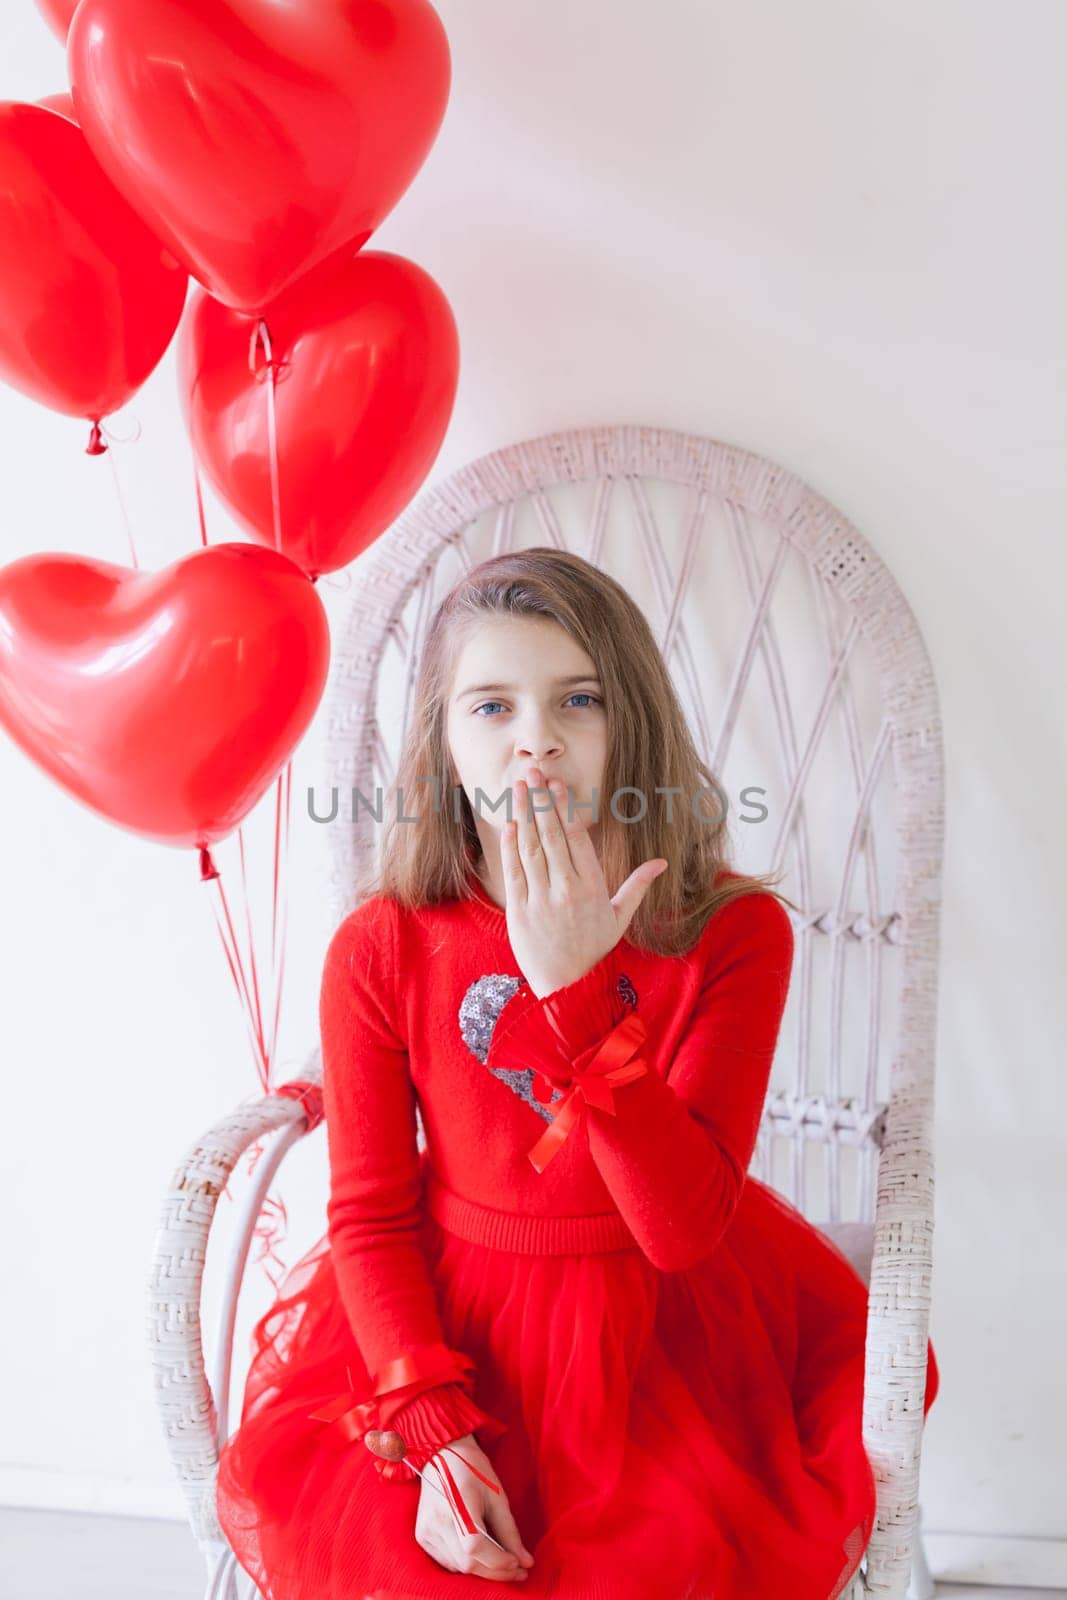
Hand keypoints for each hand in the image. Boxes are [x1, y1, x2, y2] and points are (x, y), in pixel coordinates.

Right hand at [414, 1432, 534, 1581]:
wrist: (443, 1455)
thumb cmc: (474, 1471)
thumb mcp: (497, 1495)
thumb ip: (510, 1531)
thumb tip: (525, 1562)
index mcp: (457, 1503)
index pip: (475, 1547)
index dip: (498, 1561)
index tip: (518, 1564)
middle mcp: (437, 1521)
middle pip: (468, 1563)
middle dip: (496, 1571)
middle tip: (517, 1568)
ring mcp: (426, 1531)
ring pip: (459, 1567)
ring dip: (483, 1570)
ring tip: (502, 1561)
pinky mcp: (423, 1537)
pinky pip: (448, 1562)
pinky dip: (467, 1564)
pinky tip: (480, 1555)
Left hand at [503, 764, 666, 997]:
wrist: (567, 988)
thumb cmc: (594, 950)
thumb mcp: (619, 918)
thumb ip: (637, 886)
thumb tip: (661, 863)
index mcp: (592, 887)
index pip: (576, 837)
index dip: (564, 807)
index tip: (556, 784)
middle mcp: (566, 890)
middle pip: (551, 835)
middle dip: (539, 800)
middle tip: (531, 772)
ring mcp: (540, 900)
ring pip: (530, 848)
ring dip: (522, 814)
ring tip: (517, 787)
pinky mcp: (519, 911)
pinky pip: (513, 871)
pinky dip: (510, 846)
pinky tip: (510, 824)